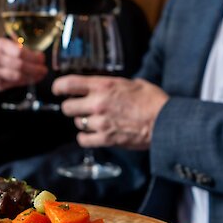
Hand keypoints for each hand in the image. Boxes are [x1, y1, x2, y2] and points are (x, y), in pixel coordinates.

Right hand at [0, 37, 47, 92]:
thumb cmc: (4, 57)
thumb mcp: (11, 48)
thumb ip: (26, 51)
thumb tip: (40, 57)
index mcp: (1, 44)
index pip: (20, 52)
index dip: (33, 57)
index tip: (42, 60)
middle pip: (19, 64)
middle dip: (35, 68)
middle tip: (44, 70)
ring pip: (17, 76)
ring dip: (32, 76)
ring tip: (40, 76)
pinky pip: (14, 83)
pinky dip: (25, 82)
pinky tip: (31, 79)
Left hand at [52, 75, 168, 149]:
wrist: (164, 122)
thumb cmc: (153, 101)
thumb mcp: (134, 83)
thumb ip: (115, 84)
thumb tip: (107, 86)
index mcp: (104, 86)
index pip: (69, 84)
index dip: (59, 87)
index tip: (58, 89)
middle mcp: (98, 103)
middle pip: (67, 107)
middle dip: (71, 107)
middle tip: (78, 107)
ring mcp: (100, 122)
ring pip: (77, 123)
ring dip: (83, 121)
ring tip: (94, 120)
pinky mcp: (105, 138)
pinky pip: (84, 139)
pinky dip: (85, 137)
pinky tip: (92, 134)